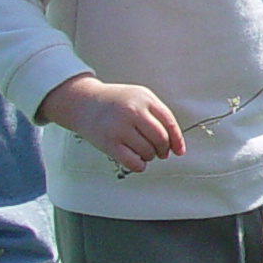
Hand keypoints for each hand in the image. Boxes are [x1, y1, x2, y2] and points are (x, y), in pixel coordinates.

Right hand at [37, 74, 185, 172]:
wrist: (84, 102)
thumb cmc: (114, 102)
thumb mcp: (139, 97)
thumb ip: (157, 114)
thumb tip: (173, 143)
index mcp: (144, 98)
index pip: (169, 122)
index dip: (177, 140)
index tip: (179, 151)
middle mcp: (133, 111)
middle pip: (160, 139)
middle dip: (164, 150)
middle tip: (161, 153)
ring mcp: (120, 127)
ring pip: (148, 151)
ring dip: (150, 156)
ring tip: (144, 152)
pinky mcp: (109, 143)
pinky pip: (132, 162)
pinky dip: (139, 165)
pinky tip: (137, 160)